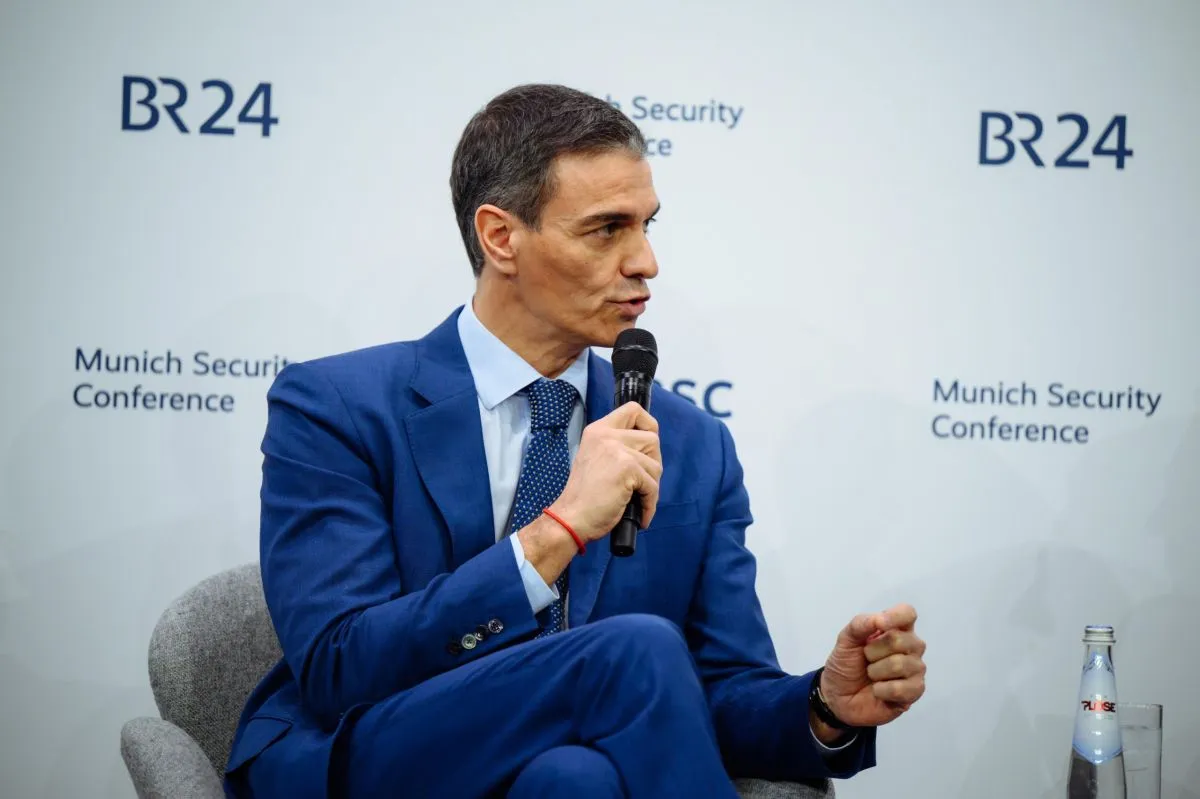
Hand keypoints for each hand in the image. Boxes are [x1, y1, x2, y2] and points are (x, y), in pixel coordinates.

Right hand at [549, 401, 661, 541]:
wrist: (570, 518)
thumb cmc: (584, 497)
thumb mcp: (596, 459)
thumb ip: (617, 447)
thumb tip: (649, 448)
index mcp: (598, 430)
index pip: (633, 409)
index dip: (648, 425)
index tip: (646, 447)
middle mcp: (606, 435)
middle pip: (652, 438)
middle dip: (653, 462)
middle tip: (642, 482)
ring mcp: (617, 450)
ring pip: (656, 465)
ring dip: (651, 486)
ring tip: (636, 500)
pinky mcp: (627, 468)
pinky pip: (652, 486)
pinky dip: (650, 504)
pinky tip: (641, 514)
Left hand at [819, 604, 925, 727]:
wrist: (838, 696)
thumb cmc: (846, 664)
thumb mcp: (846, 640)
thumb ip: (860, 624)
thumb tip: (880, 619)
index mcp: (896, 629)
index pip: (907, 613)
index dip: (895, 616)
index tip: (879, 625)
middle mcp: (911, 647)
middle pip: (901, 640)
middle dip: (873, 651)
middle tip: (866, 659)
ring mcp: (915, 670)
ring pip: (900, 664)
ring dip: (875, 672)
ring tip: (871, 676)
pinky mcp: (914, 692)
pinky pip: (901, 688)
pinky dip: (881, 690)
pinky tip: (877, 691)